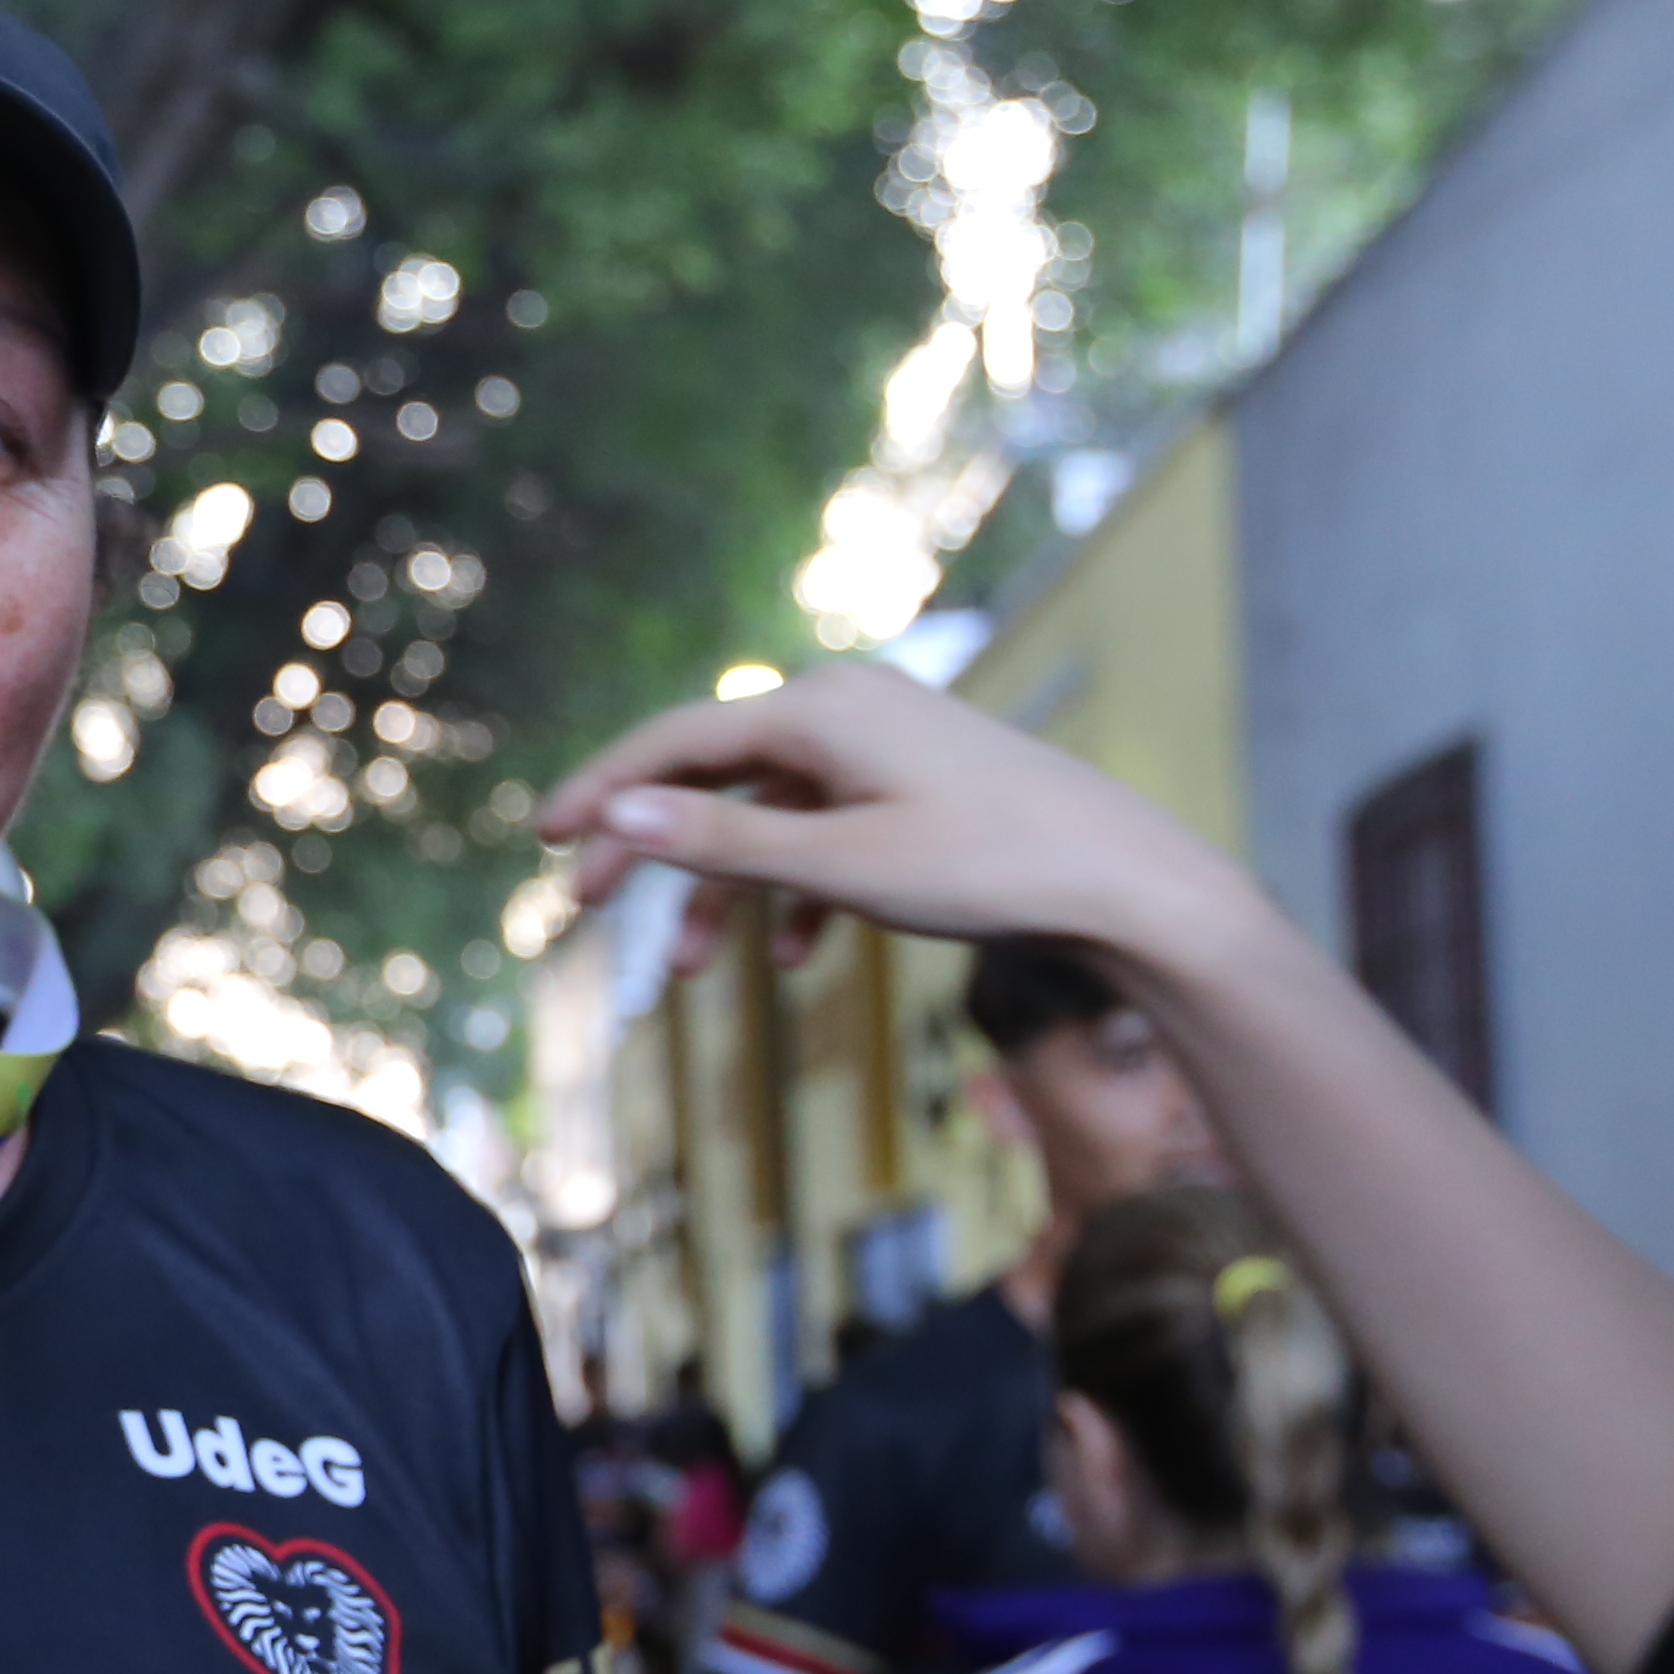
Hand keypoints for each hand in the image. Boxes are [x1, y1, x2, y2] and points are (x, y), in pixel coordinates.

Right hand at [534, 660, 1266, 983]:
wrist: (1128, 882)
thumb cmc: (991, 866)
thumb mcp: (841, 864)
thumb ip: (723, 840)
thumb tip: (619, 813)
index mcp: (819, 708)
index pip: (675, 741)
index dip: (602, 791)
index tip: (544, 839)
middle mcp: (845, 706)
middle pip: (713, 771)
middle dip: (650, 844)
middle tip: (586, 907)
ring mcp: (884, 743)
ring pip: (769, 810)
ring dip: (725, 884)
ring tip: (696, 967)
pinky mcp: (916, 782)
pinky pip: (825, 826)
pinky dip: (796, 885)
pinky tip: (795, 954)